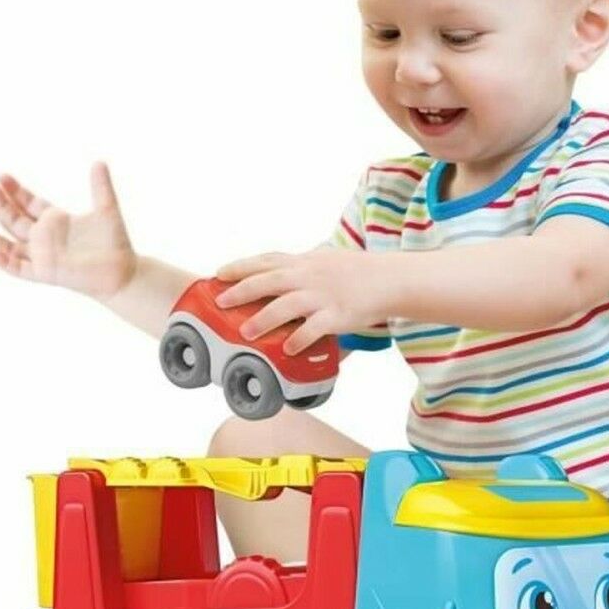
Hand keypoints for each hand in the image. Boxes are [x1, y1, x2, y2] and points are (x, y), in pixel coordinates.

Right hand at [0, 162, 137, 299]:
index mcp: (55, 220)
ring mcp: (42, 256)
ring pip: (9, 246)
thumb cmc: (115, 242)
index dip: (15, 191)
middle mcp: (44, 237)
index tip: (2, 176)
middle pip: (14, 220)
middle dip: (1, 205)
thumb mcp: (107, 210)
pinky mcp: (45, 273)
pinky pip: (19, 269)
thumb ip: (101, 187)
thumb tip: (100, 161)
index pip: (28, 203)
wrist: (123, 272)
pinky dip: (5, 262)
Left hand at [215, 247, 393, 354]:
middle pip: (269, 281)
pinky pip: (314, 328)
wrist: (389, 280)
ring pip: (287, 305)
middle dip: (242, 291)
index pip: (266, 261)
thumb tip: (275, 273)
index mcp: (304, 263)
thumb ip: (299, 267)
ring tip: (246, 332)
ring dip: (264, 319)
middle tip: (221, 302)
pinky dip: (299, 339)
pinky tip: (287, 349)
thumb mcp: (324, 259)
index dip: (241, 267)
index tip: (218, 274)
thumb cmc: (356, 271)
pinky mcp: (337, 315)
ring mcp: (322, 296)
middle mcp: (309, 277)